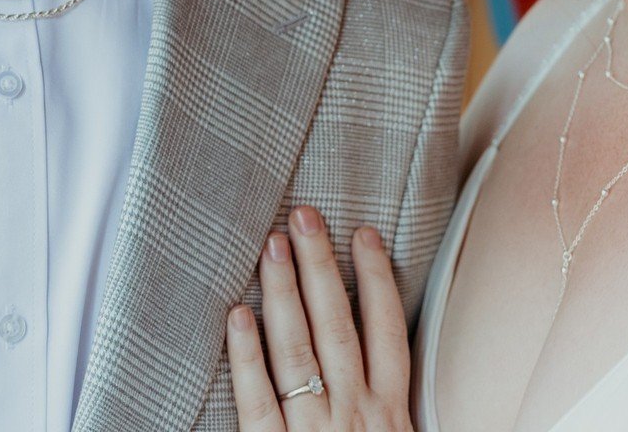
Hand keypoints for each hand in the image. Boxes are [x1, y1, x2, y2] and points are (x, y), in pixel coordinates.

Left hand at [227, 206, 413, 430]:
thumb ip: (384, 399)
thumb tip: (374, 346)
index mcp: (389, 412)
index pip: (387, 330)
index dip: (376, 277)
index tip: (364, 233)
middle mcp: (354, 413)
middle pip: (337, 326)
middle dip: (320, 265)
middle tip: (304, 216)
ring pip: (296, 351)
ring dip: (284, 292)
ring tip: (273, 245)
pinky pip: (258, 402)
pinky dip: (247, 357)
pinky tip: (238, 315)